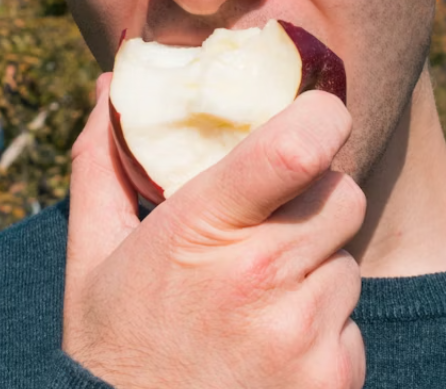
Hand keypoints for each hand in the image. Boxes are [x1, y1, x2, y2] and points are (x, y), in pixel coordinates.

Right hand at [62, 72, 366, 388]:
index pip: (299, 146)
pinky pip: (352, 323)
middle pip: (343, 194)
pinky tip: (272, 350)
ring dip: (316, 270)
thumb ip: (103, 163)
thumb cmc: (114, 346)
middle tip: (271, 229)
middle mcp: (260, 277)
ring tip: (258, 302)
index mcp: (202, 229)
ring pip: (348, 261)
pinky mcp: (333, 378)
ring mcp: (301, 332)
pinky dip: (323, 331)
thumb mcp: (93, 256)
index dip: (322, 118)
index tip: (313, 119)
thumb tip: (111, 85)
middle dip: (316, 200)